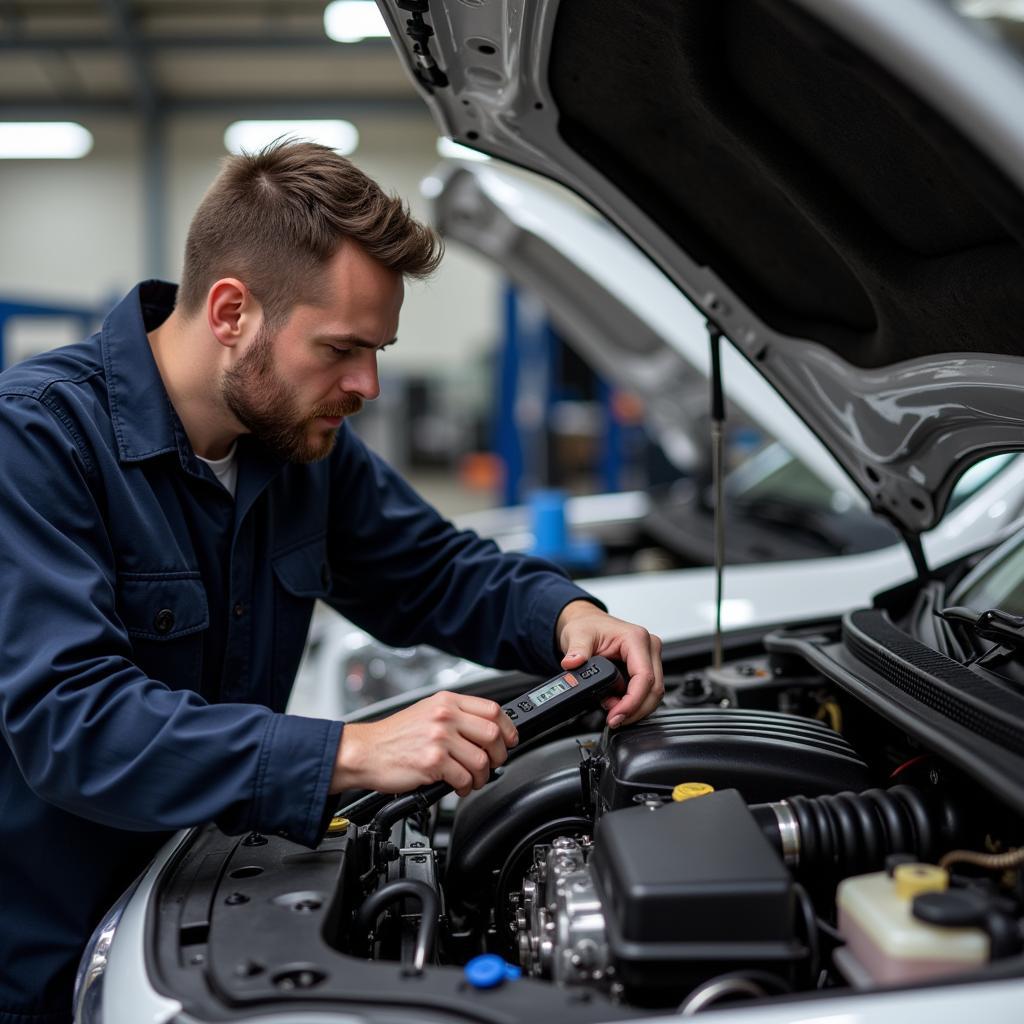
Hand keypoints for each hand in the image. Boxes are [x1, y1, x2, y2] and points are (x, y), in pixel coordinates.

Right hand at [331, 690, 518, 796]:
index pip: (492, 709)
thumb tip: (487, 728)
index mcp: (446, 702)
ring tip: (471, 780)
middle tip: (493, 764)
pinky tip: (457, 787)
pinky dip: (465, 787)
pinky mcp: (432, 762)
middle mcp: (445, 716)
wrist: (365, 752)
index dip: (508, 727)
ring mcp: (439, 739)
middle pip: (493, 734)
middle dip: (499, 754)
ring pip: (481, 760)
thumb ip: (456, 715)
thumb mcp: (427, 712)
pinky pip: (464, 778)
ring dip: (482, 776)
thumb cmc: (394, 736)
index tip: (510, 739)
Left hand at [556, 601, 662, 728]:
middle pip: (654, 689)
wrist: (587, 622)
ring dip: (635, 708)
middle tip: (614, 720)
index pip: (644, 677)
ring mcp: (650, 658)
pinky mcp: (646, 667)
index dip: (632, 702)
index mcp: (636, 638)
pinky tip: (618, 706)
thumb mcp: (578, 636)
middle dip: (635, 710)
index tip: (616, 715)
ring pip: (653, 693)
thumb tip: (572, 663)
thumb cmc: (587, 626)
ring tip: (613, 712)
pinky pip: (647, 691)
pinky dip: (634, 703)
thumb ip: (576, 651)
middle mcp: (648, 647)